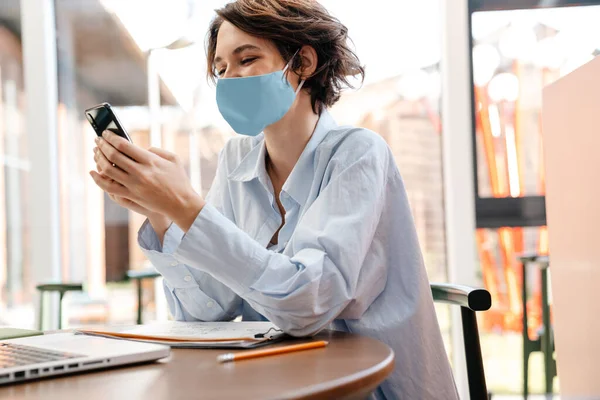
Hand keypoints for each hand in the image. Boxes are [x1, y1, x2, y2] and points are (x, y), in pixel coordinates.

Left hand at [90, 130, 204, 231]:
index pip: (124, 145)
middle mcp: (140, 172)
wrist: (181, 203)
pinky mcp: (131, 196)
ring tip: (96, 152)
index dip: (111, 137)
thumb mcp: (173, 159)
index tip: (106, 133)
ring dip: (99, 159)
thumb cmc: (179, 180)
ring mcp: (134, 185)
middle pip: (113, 155)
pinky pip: (109, 187)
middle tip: (98, 140)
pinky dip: (98, 179)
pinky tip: (93, 172)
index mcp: (150, 161)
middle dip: (102, 145)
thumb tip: (141, 148)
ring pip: (108, 170)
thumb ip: (157, 150)